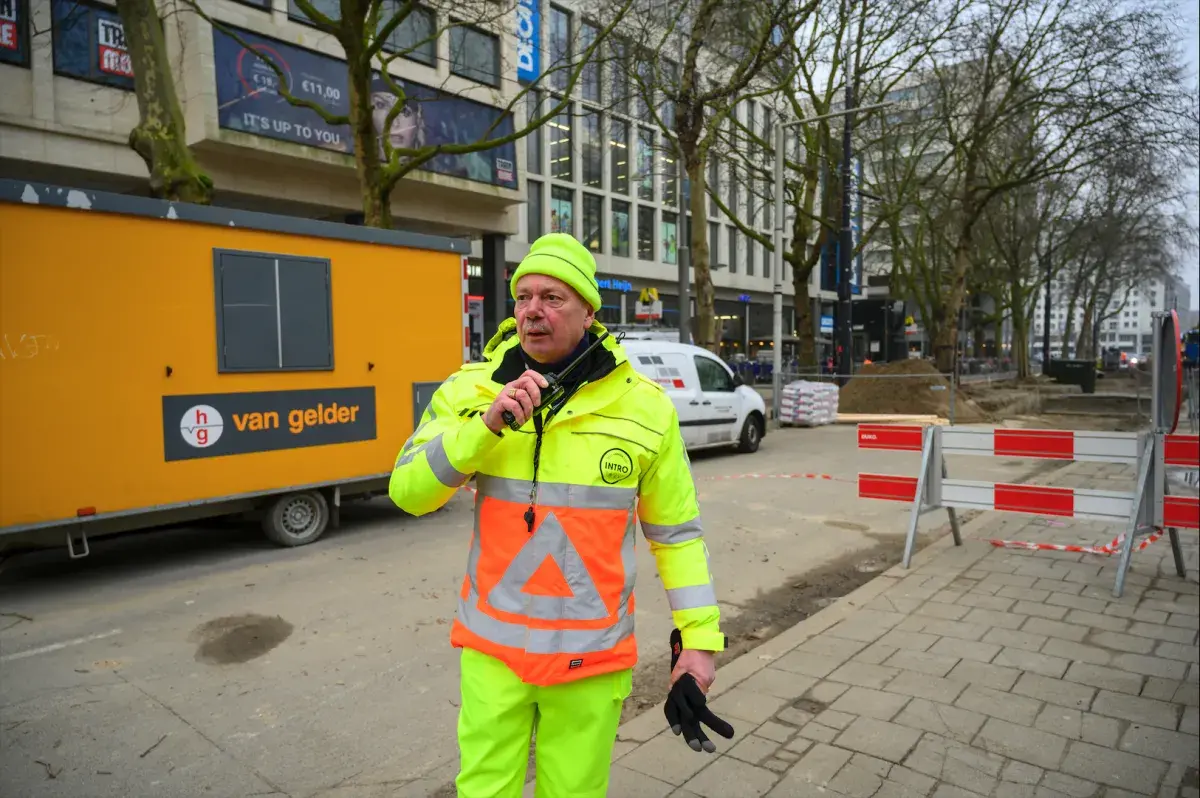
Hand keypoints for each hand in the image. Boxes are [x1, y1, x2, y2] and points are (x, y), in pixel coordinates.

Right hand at [483, 370, 548, 432]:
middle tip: (537, 405)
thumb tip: (545, 400)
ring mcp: (505, 392)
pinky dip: (520, 415)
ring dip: (528, 408)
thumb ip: (531, 400)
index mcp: (518, 385)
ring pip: (522, 394)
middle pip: (526, 381)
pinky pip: (514, 406)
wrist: (494, 421)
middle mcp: (512, 386)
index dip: (538, 377)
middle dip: (535, 393)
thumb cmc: (511, 412)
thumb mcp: (523, 405)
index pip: (528, 374)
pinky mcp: (500, 401)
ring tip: (527, 417)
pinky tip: (520, 421)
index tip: (545, 385)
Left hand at [665, 629, 733, 752]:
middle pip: (685, 719)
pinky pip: (696, 699)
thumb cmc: (692, 662)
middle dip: (694, 736)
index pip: (671, 711)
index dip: (674, 723)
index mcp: (676, 691)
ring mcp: (683, 688)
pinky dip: (700, 705)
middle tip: (704, 750)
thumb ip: (689, 692)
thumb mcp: (689, 677)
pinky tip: (709, 710)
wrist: (695, 645)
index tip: (679, 734)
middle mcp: (677, 692)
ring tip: (728, 734)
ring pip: (694, 713)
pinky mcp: (691, 682)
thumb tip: (696, 706)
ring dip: (711, 726)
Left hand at [670, 649, 715, 693]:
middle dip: (693, 689)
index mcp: (702, 681)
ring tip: (690, 679)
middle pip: (701, 690)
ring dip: (697, 683)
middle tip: (686, 686)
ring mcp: (712, 675)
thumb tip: (672, 688)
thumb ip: (675, 679)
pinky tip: (695, 672)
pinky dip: (700, 678)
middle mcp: (709, 680)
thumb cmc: (690, 655)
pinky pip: (706, 678)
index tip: (686, 695)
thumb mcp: (679, 667)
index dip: (691, 696)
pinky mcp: (712, 670)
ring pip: (703, 684)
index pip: (697, 695)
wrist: (700, 642)